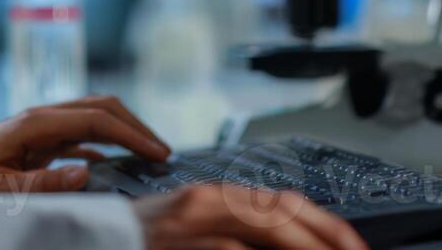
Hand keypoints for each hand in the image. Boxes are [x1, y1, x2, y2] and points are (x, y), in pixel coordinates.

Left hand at [0, 94, 170, 193]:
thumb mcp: (0, 188)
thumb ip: (42, 182)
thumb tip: (85, 173)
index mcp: (35, 122)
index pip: (95, 120)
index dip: (129, 133)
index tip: (155, 152)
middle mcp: (45, 116)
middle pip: (102, 108)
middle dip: (136, 126)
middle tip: (162, 152)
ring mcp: (47, 124)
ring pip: (96, 116)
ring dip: (125, 131)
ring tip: (150, 153)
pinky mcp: (46, 136)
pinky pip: (85, 133)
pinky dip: (107, 143)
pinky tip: (118, 162)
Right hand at [133, 184, 366, 249]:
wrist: (85, 243)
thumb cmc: (146, 244)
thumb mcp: (197, 232)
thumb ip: (239, 235)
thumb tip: (297, 241)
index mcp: (216, 196)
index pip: (289, 204)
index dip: (330, 228)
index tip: (356, 249)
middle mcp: (205, 201)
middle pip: (284, 211)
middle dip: (328, 238)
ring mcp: (188, 223)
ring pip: (262, 229)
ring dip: (303, 249)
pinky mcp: (173, 242)